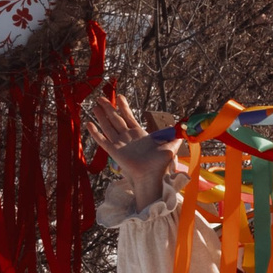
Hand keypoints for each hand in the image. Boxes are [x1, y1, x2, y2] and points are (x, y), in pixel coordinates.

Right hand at [83, 94, 181, 211]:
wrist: (152, 176)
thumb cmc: (160, 164)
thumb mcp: (170, 147)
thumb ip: (175, 137)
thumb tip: (183, 129)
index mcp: (139, 134)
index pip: (129, 116)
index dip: (124, 107)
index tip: (120, 96)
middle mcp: (127, 137)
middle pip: (116, 119)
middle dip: (109, 108)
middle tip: (102, 97)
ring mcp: (120, 143)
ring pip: (108, 126)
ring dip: (101, 116)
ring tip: (94, 106)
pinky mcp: (114, 151)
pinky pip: (102, 140)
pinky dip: (95, 133)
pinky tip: (88, 124)